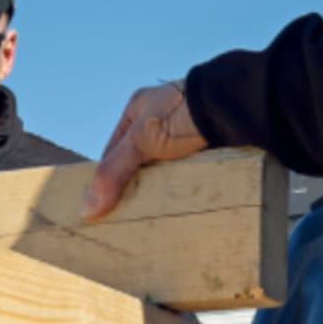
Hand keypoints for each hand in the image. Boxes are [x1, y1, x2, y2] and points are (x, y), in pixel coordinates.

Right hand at [83, 81, 207, 220]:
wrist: (235, 106)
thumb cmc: (184, 114)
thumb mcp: (142, 142)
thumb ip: (114, 172)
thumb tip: (87, 208)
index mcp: (138, 109)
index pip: (112, 151)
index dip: (107, 178)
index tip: (103, 206)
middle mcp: (160, 119)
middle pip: (138, 162)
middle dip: (134, 187)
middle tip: (127, 216)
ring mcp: (183, 133)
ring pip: (163, 170)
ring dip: (160, 190)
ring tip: (152, 217)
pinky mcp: (204, 147)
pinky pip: (186, 173)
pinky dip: (181, 189)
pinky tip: (178, 205)